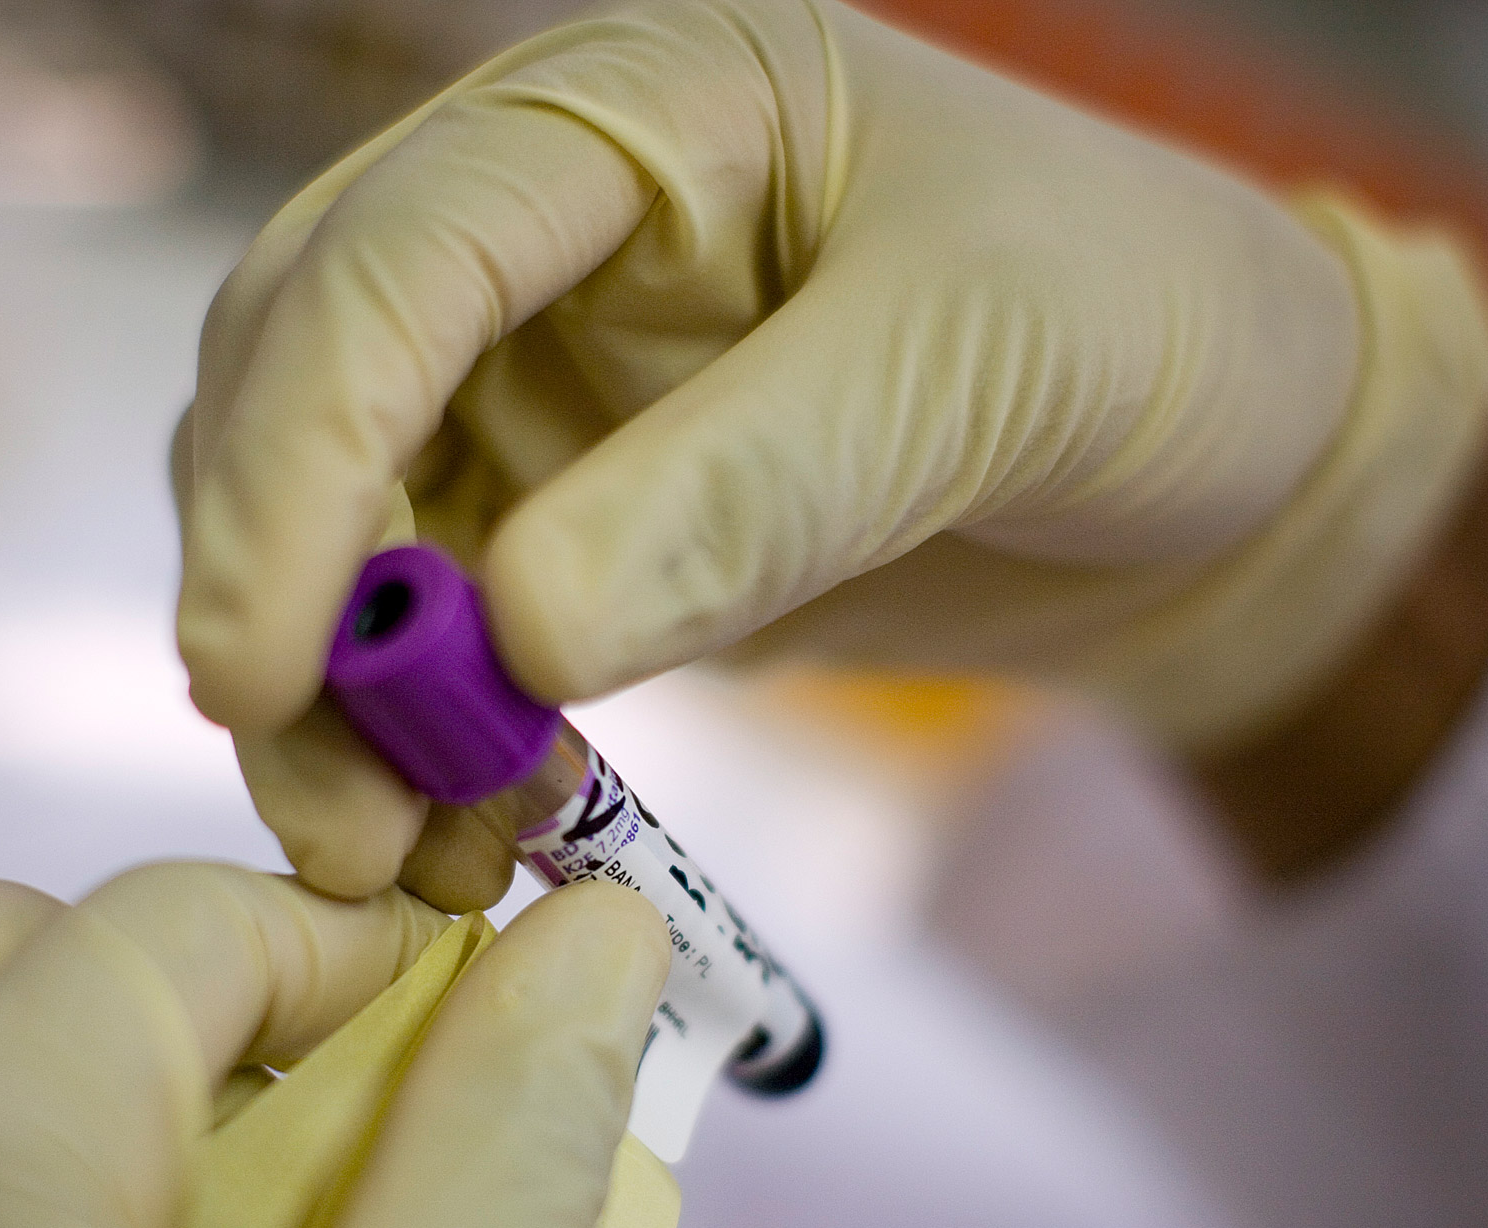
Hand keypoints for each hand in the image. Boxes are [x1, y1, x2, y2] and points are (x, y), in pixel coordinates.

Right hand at [173, 0, 1487, 909]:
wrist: (1226, 466)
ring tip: (391, 856)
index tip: (261, 667)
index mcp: (638, 110)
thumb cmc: (1148, 331)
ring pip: (340, 519)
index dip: (298, 455)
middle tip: (323, 800)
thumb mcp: (982, 371)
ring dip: (333, 694)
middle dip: (284, 591)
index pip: (394, 255)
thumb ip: (757, 486)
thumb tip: (517, 635)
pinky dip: (418, 734)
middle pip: (300, 381)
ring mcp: (547, 371)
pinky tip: (460, 835)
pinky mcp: (573, 511)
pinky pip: (434, 621)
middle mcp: (550, 227)